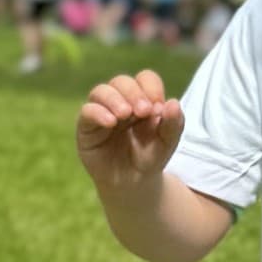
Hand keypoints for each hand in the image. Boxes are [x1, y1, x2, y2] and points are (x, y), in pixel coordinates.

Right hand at [76, 71, 184, 195]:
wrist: (133, 183)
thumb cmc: (150, 157)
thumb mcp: (167, 142)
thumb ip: (174, 124)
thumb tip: (173, 102)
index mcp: (142, 99)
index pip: (144, 79)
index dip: (151, 87)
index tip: (159, 107)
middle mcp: (120, 101)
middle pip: (121, 81)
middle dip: (134, 93)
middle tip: (144, 111)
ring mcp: (101, 111)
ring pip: (101, 91)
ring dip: (114, 99)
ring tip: (126, 114)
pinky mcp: (87, 126)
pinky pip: (87, 111)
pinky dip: (98, 112)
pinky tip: (111, 122)